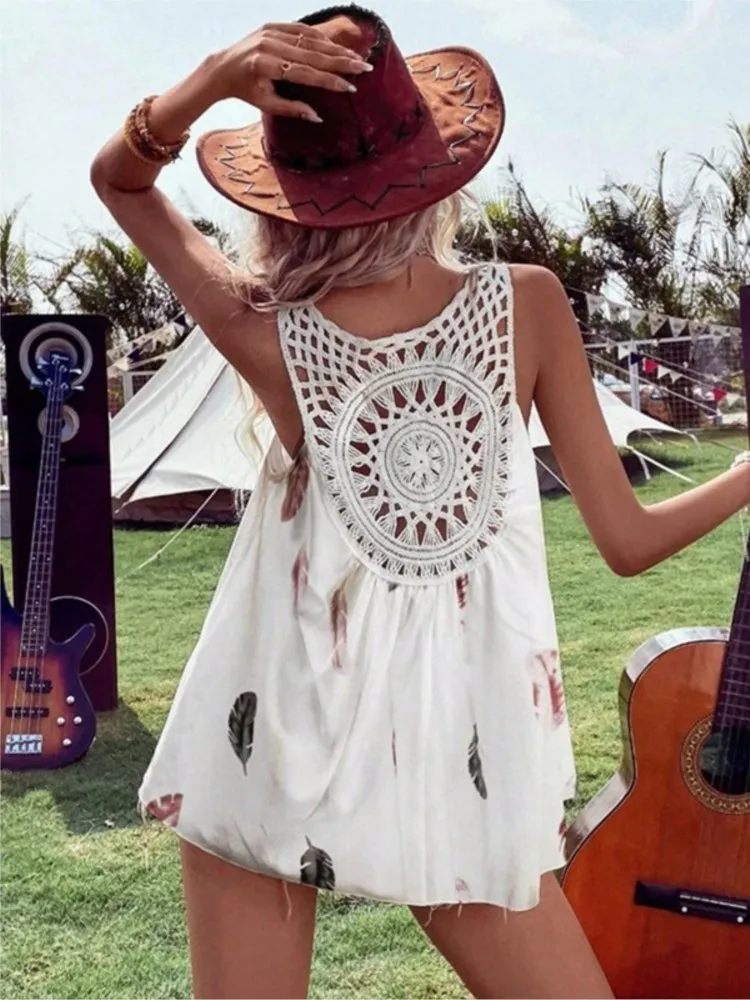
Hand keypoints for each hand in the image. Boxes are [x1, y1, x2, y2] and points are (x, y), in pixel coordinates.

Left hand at [213, 22, 372, 121]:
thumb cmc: (246, 91)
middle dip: (341, 62)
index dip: (329, 80)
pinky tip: (337, 46)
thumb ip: (292, 110)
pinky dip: (321, 38)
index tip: (350, 87)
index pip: (305, 73)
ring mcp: (270, 31)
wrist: (223, 67)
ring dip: (336, 49)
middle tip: (364, 67)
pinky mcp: (273, 24)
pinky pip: (302, 29)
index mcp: (265, 66)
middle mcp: (268, 44)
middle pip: (312, 54)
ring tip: (356, 58)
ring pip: (310, 40)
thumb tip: (317, 117)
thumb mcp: (265, 104)